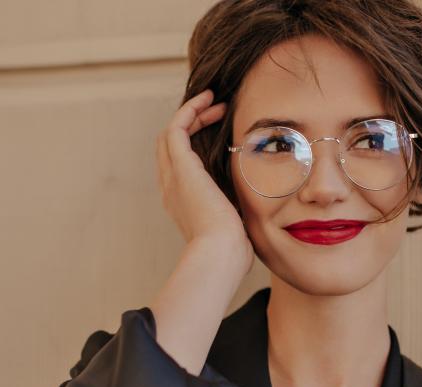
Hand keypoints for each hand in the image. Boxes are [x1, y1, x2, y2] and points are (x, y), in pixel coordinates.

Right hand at [155, 89, 253, 270]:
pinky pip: (177, 127)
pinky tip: (209, 100)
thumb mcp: (233, 227)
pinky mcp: (181, 166)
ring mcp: (173, 176)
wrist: (221, 252)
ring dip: (191, 113)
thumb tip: (252, 218)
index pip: (178, 164)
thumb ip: (236, 215)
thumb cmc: (231, 248)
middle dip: (190, 124)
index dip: (193, 142)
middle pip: (168, 145)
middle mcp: (171, 187)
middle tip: (216, 111)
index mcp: (181, 202)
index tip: (219, 131)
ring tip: (214, 101)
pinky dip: (190, 110)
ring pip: (170, 133)